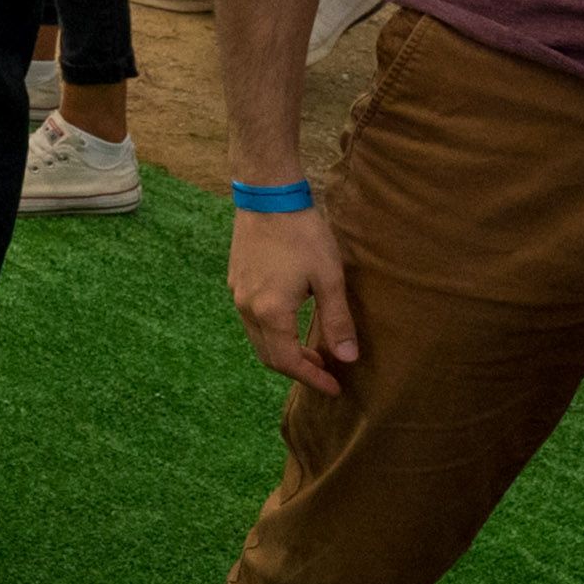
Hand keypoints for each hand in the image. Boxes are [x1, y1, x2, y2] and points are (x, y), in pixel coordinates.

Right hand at [230, 202, 359, 393]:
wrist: (267, 196)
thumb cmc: (302, 235)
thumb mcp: (329, 279)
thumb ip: (336, 321)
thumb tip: (347, 359)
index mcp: (270, 312)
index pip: (287, 361)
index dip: (312, 378)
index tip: (335, 387)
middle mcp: (247, 308)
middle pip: (268, 355)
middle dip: (297, 369)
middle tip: (326, 372)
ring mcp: (237, 294)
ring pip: (258, 338)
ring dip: (284, 351)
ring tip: (312, 350)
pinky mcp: (235, 281)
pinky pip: (251, 320)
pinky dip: (272, 333)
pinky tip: (291, 322)